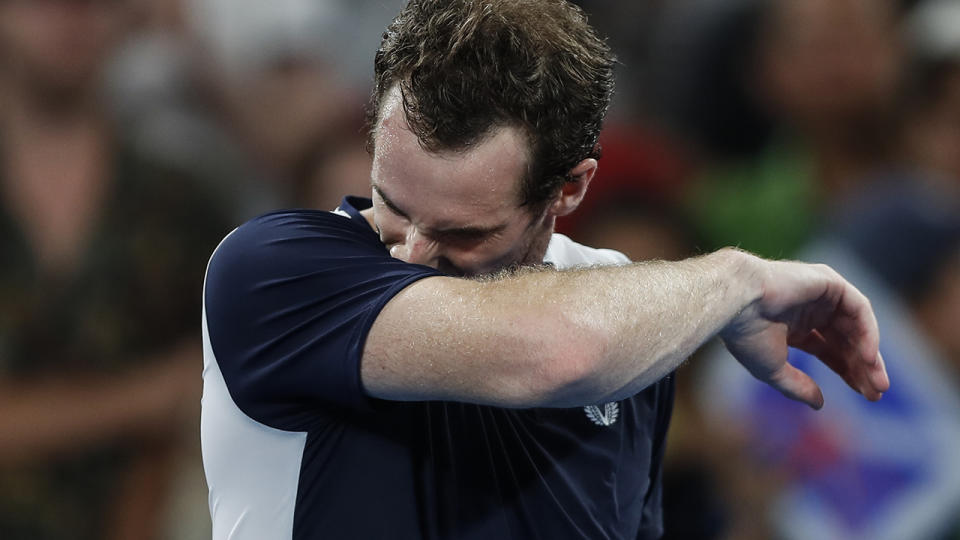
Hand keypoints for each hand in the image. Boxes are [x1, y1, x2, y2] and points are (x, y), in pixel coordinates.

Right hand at [719, 253, 889, 408]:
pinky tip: (868, 358)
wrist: (738, 303)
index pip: (830, 350)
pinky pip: (859, 308)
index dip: (848, 371)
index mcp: (794, 327)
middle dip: (863, 367)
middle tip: (877, 392)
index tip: (867, 395)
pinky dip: (868, 332)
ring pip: (856, 326)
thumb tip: (819, 405)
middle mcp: (811, 309)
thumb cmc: (747, 334)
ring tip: (877, 382)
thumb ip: (798, 386)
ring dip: (869, 354)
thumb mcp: (774, 369)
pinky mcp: (829, 282)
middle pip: (847, 340)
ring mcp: (821, 294)